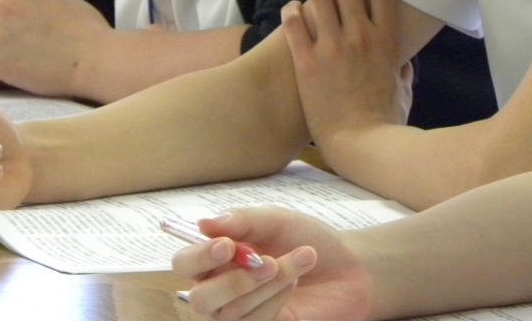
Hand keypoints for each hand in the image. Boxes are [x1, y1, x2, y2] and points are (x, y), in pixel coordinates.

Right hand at [172, 207, 372, 320]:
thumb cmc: (307, 238)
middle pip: (199, 299)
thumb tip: (203, 223)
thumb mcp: (277, 220)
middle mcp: (220, 289)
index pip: (184, 263)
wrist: (347, 266)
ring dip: (269, 284)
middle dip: (235, 280)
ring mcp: (238, 315)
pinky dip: (277, 300)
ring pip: (231, 312)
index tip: (226, 245)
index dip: (199, 257)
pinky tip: (294, 283)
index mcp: (217, 257)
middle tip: (268, 261)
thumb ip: (242, 220)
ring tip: (299, 259)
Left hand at [282, 0, 412, 155]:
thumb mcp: (403, 89)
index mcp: (387, 39)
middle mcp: (360, 36)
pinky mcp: (307, 63)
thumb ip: (403, 70)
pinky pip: (294, 24)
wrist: (360, 144)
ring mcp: (332, 48)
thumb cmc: (387, 119)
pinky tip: (291, 10)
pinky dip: (291, 12)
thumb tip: (404, 64)